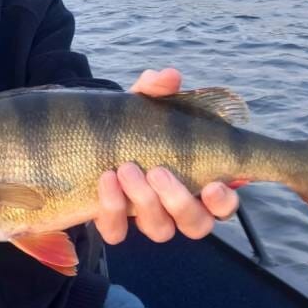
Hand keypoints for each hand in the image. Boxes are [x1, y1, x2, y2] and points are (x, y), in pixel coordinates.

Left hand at [94, 68, 238, 244]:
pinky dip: (111, 209)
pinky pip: (117, 232)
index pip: (223, 205)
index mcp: (197, 181)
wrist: (84, 138)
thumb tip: (170, 76)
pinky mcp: (114, 223)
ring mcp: (147, 218)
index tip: (214, 184)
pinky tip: (105, 180)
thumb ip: (157, 91)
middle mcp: (177, 207)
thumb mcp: (143, 105)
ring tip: (126, 169)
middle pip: (196, 225)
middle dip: (179, 200)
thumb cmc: (131, 125)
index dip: (223, 202)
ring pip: (160, 230)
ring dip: (145, 201)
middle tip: (158, 171)